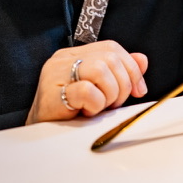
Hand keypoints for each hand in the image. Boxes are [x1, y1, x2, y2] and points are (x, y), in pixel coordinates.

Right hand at [26, 41, 148, 123]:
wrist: (40, 135)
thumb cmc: (70, 112)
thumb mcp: (99, 89)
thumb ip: (119, 72)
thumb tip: (142, 59)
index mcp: (74, 54)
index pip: (111, 48)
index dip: (131, 67)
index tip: (138, 90)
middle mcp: (63, 59)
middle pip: (109, 58)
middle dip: (122, 84)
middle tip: (114, 103)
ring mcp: (55, 74)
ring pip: (100, 70)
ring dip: (108, 94)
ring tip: (99, 107)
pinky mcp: (52, 92)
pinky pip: (87, 90)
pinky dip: (95, 104)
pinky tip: (86, 112)